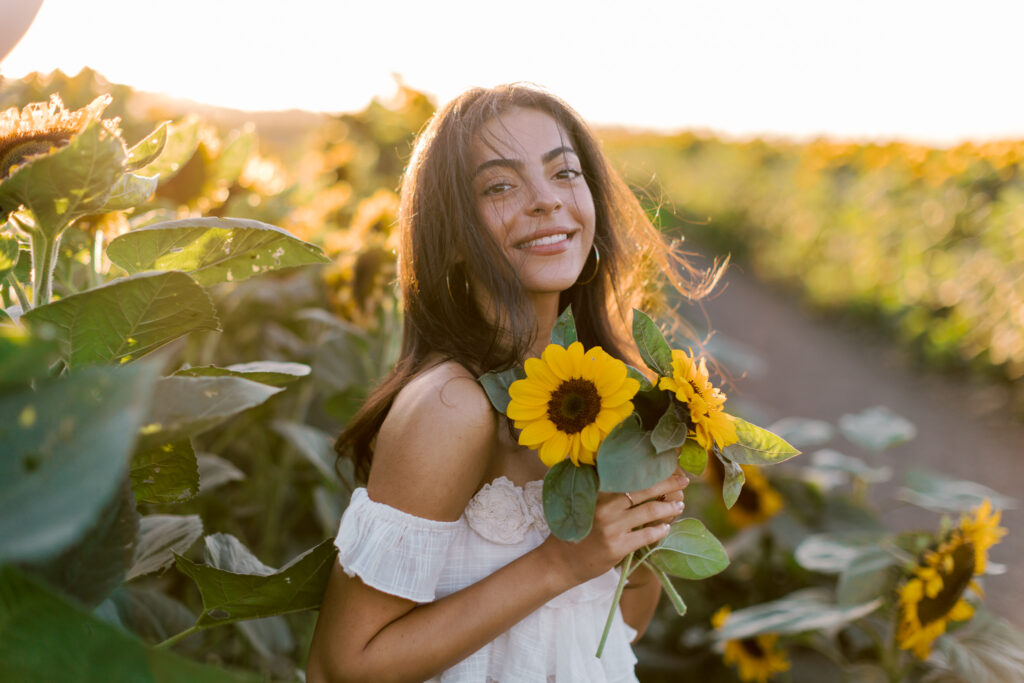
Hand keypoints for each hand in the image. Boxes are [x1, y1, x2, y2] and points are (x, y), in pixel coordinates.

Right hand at [540, 472, 688, 586]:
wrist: (560, 561)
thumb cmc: (576, 529)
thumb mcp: (585, 502)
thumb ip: (605, 489)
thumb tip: (635, 476)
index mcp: (596, 490)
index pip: (629, 474)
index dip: (652, 469)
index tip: (669, 464)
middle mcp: (603, 505)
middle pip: (644, 488)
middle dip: (669, 483)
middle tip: (684, 480)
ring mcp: (610, 526)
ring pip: (650, 511)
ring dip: (669, 507)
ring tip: (679, 505)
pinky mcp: (616, 547)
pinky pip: (647, 535)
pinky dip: (660, 529)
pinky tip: (667, 527)